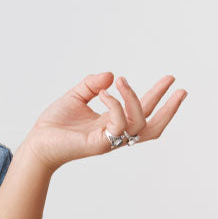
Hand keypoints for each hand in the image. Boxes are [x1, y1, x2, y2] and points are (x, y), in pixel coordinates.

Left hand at [22, 72, 186, 172]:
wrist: (37, 142)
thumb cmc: (56, 124)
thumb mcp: (76, 96)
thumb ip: (93, 85)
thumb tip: (111, 75)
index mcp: (112, 123)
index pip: (142, 111)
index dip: (157, 96)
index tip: (170, 80)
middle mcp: (115, 133)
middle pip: (152, 125)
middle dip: (168, 108)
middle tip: (179, 88)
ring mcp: (110, 140)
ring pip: (138, 123)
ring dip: (134, 99)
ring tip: (121, 82)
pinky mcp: (100, 144)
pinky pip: (118, 124)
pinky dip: (115, 105)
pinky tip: (105, 93)